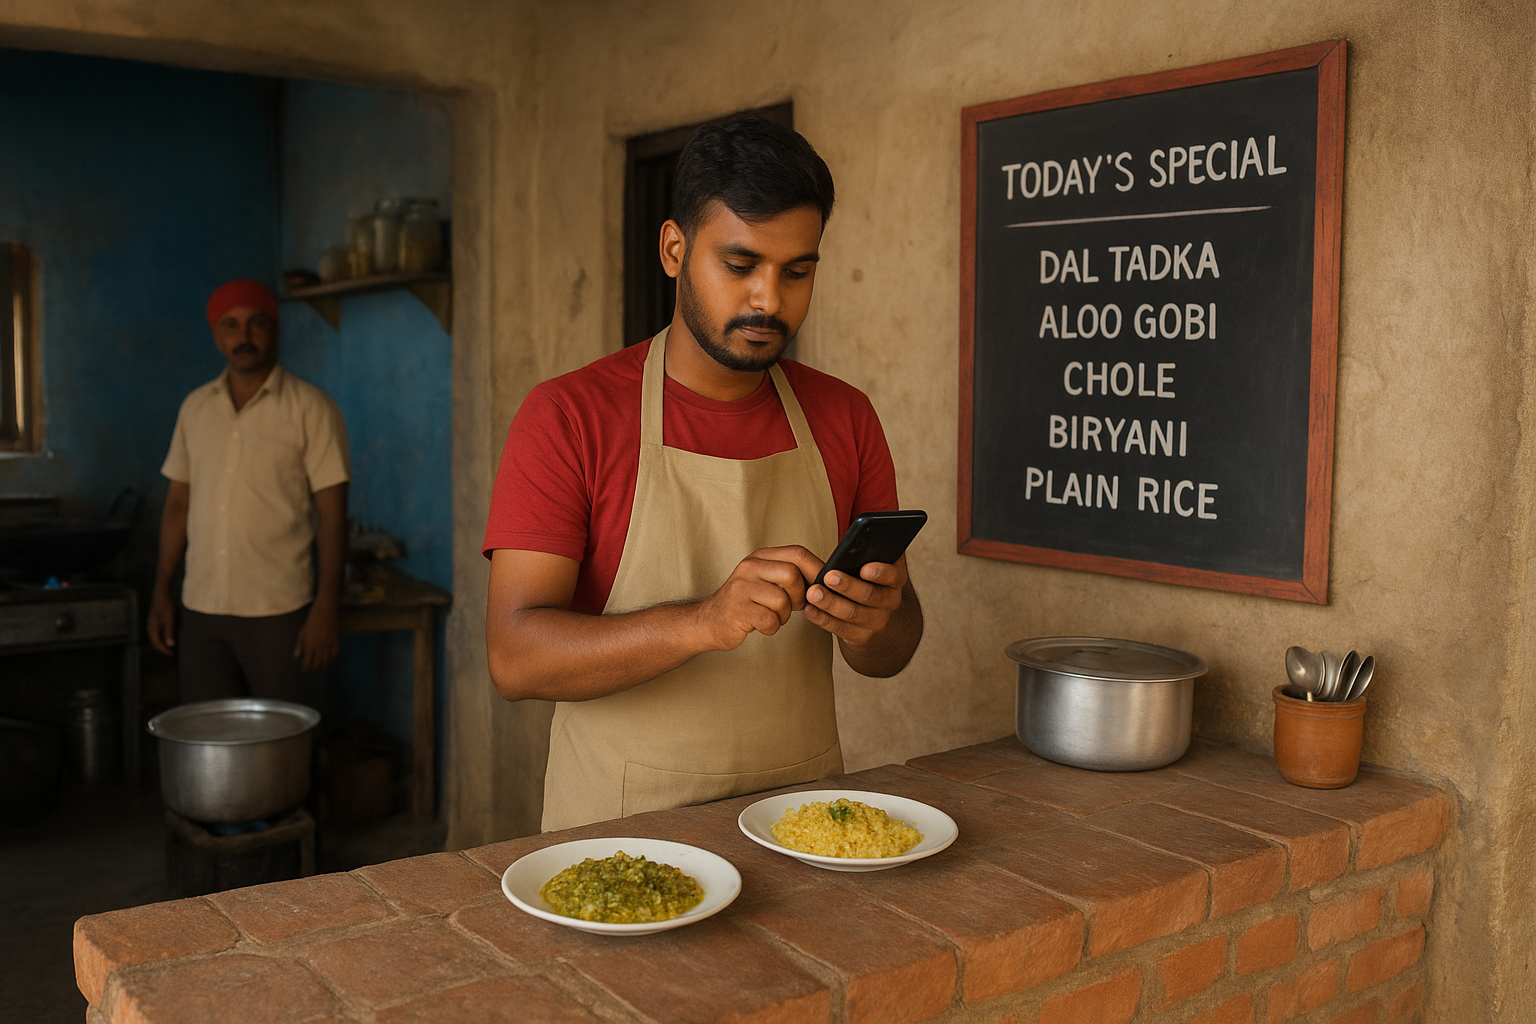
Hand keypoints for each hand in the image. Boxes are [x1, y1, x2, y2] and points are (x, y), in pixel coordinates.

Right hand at [147, 590, 176, 656]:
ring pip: (158, 635)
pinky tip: (173, 633)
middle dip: (163, 647)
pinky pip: (160, 629)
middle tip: (172, 653)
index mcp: (152, 627)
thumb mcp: (169, 619)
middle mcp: (151, 625)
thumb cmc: (166, 604)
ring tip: (173, 645)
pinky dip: (165, 634)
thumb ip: (169, 632)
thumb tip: (169, 645)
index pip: (157, 643)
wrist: (163, 590)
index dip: (164, 650)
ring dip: (164, 641)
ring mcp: (154, 621)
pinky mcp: (158, 617)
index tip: (172, 655)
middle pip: (155, 640)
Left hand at [293, 602, 340, 671]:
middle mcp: (320, 648)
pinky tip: (329, 660)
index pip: (308, 663)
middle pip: (317, 664)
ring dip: (322, 665)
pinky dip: (331, 659)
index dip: (306, 669)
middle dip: (314, 668)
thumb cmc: (311, 621)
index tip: (305, 672)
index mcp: (310, 646)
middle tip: (311, 669)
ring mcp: (329, 645)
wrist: (325, 612)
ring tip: (320, 667)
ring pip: (326, 661)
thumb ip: (299, 645)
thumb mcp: (302, 633)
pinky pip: (334, 655)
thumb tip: (296, 656)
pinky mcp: (336, 642)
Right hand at [696, 545, 822, 651]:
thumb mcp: (764, 580)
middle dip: (799, 595)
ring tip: (773, 616)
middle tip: (793, 606)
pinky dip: (772, 627)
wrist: (709, 621)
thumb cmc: (745, 602)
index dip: (816, 569)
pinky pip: (770, 620)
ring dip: (784, 615)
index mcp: (760, 557)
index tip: (821, 585)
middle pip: (792, 575)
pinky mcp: (738, 610)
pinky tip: (762, 625)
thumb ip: (789, 574)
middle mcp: (749, 567)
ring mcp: (742, 588)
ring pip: (782, 600)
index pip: (797, 553)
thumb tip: (825, 578)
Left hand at [803, 557, 907, 647]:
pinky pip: (840, 629)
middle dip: (848, 586)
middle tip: (829, 576)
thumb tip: (864, 527)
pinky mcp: (861, 636)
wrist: (883, 622)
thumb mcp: (881, 566)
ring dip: (831, 603)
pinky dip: (823, 620)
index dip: (880, 572)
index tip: (865, 567)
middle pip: (869, 595)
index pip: (892, 575)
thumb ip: (875, 549)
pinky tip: (810, 610)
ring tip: (813, 593)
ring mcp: (876, 621)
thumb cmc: (874, 582)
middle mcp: (890, 601)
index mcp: (895, 579)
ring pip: (852, 613)